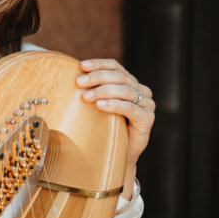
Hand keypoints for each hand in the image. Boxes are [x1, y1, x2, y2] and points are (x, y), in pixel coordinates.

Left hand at [76, 58, 154, 198]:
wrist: (117, 154)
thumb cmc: (105, 127)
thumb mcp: (97, 104)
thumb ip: (91, 89)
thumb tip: (71, 77)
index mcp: (129, 82)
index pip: (115, 66)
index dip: (99, 64)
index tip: (82, 66)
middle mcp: (141, 90)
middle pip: (120, 76)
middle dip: (97, 77)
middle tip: (79, 82)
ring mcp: (146, 104)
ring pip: (125, 90)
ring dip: (103, 91)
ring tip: (86, 97)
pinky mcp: (147, 119)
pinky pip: (131, 108)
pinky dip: (115, 105)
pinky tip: (100, 106)